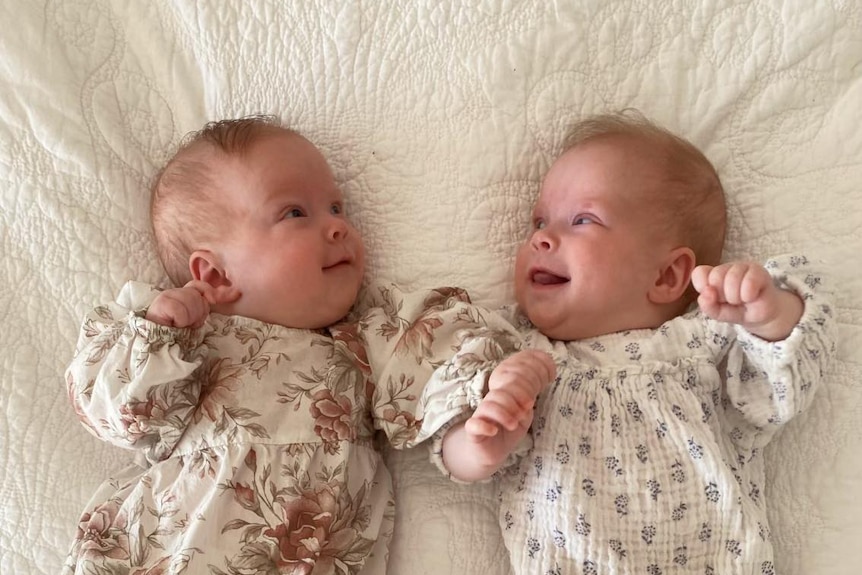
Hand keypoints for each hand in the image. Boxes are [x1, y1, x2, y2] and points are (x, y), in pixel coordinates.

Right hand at [146, 281, 240, 327]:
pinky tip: (174, 325)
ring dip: (189, 318)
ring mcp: (166, 296)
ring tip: (179, 326)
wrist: (155, 349)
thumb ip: (206, 305)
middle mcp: (174, 292)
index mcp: (182, 295)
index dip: (217, 291)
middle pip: (199, 295)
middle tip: (187, 324)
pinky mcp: (161, 304)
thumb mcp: (195, 320)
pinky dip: (181, 321)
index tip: (236, 294)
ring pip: (192, 301)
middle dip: (198, 312)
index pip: (201, 286)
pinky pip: (181, 310)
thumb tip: (232, 293)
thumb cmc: (175, 336)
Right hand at [441, 350, 554, 480]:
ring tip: (513, 425)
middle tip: (521, 416)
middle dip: (512, 403)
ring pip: (486, 407)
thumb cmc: (507, 433)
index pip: (506, 388)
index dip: (519, 392)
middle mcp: (488, 405)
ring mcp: (479, 417)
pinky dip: (483, 426)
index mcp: (501, 400)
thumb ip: (525, 410)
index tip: (530, 403)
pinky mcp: (472, 432)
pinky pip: (473, 424)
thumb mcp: (522, 421)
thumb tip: (527, 403)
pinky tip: (493, 431)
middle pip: (497, 395)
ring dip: (502, 414)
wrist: (492, 453)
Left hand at [691, 262, 802, 340]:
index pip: (699, 273)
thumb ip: (707, 305)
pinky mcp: (759, 271)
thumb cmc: (737, 310)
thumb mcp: (718, 313)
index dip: (703, 287)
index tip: (714, 297)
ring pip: (732, 278)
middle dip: (722, 296)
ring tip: (741, 300)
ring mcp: (743, 267)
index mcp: (712, 275)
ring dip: (735, 297)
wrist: (761, 316)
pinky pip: (749, 281)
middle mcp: (726, 268)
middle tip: (730, 301)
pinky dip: (747, 295)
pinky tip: (750, 297)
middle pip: (715, 276)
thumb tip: (706, 293)